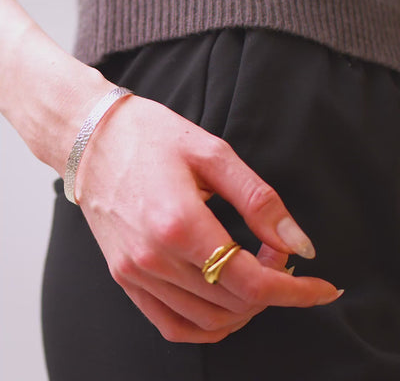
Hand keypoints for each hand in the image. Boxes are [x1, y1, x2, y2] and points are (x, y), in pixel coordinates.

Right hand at [74, 94, 341, 342]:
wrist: (93, 140)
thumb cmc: (150, 138)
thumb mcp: (213, 155)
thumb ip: (260, 201)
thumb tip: (298, 243)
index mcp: (179, 224)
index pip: (250, 281)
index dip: (294, 291)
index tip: (320, 288)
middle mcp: (153, 258)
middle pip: (232, 303)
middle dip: (273, 288)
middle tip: (276, 251)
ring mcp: (135, 272)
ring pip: (207, 320)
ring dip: (244, 306)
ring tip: (252, 270)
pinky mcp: (125, 276)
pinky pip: (172, 325)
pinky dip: (207, 326)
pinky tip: (224, 305)